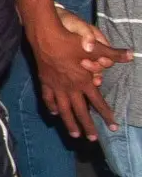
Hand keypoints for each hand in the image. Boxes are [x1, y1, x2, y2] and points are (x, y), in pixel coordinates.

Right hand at [31, 21, 122, 139]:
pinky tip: (54, 113)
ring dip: (69, 123)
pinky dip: (51, 107)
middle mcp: (71, 88)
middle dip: (88, 126)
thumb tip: (132, 55)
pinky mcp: (45, 82)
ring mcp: (56, 86)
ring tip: (74, 134)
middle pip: (80, 111)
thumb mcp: (94, 47)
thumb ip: (112, 54)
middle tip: (92, 139)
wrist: (45, 37)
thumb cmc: (70, 42)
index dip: (106, 115)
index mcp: (84, 82)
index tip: (113, 126)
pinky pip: (48, 98)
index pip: (98, 102)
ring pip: (64, 109)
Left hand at [51, 6, 133, 74]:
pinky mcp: (74, 63)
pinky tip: (79, 84)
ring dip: (91, 78)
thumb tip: (90, 47)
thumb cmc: (66, 21)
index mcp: (98, 41)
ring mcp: (84, 57)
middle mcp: (93, 51)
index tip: (98, 60)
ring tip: (89, 81)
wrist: (50, 21)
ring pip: (92, 71)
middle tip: (84, 64)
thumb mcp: (77, 24)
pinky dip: (82, 79)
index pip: (108, 55)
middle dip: (96, 69)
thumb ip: (86, 34)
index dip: (105, 60)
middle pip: (101, 66)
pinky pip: (81, 74)